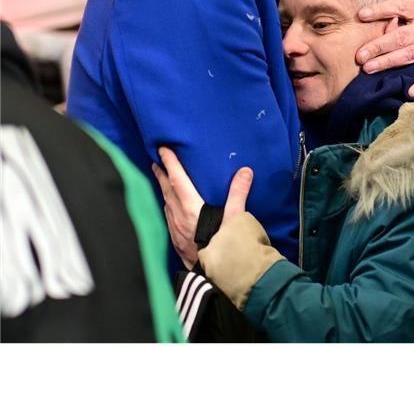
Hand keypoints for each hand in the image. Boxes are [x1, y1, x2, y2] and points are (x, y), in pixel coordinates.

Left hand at [152, 147, 252, 268]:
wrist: (219, 276)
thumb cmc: (227, 246)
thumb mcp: (237, 217)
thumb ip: (239, 193)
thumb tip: (245, 171)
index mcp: (191, 208)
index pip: (178, 180)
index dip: (171, 164)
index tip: (163, 150)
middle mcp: (178, 217)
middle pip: (166, 191)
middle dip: (161, 175)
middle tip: (156, 162)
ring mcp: (175, 230)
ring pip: (165, 205)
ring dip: (162, 190)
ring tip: (162, 181)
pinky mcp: (176, 241)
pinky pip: (167, 218)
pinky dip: (166, 206)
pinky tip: (169, 208)